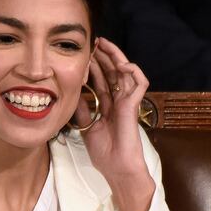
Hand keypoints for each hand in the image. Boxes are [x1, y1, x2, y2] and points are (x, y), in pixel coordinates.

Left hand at [73, 37, 154, 210]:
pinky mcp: (134, 106)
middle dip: (105, 56)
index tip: (85, 54)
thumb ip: (82, 109)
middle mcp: (119, 101)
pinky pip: (139, 84)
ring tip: (105, 45)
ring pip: (125, 73)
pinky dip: (133, 71)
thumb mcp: (86, 126)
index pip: (102, 80)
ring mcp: (128, 102)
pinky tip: (121, 65)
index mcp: (108, 106)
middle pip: (113, 72)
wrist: (116, 168)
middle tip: (95, 42)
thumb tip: (71, 93)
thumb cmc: (104, 153)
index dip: (95, 66)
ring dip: (116, 57)